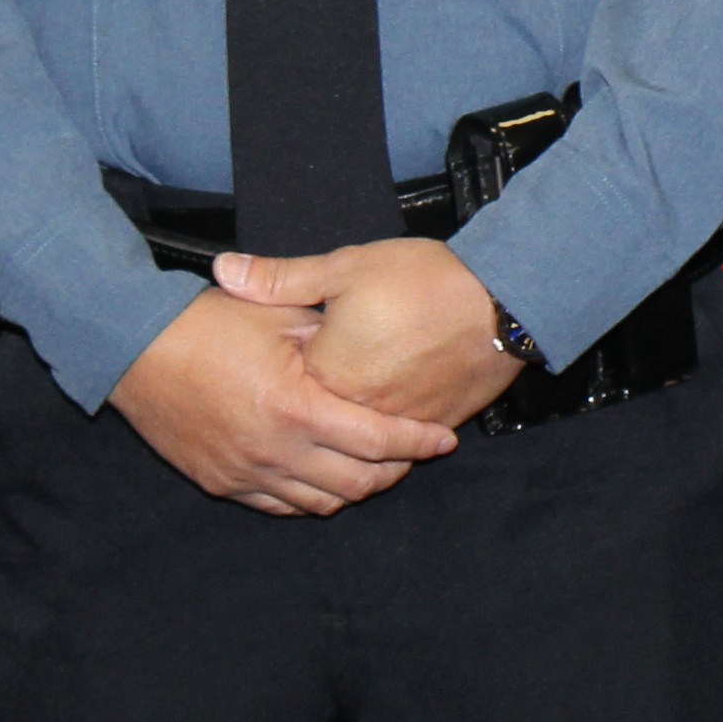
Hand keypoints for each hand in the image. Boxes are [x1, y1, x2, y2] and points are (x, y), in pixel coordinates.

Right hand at [107, 288, 458, 514]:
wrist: (133, 349)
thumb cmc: (206, 323)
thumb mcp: (276, 316)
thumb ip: (328, 336)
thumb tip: (371, 348)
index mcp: (297, 408)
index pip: (378, 440)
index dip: (418, 442)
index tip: (443, 438)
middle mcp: (275, 451)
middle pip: (357, 484)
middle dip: (394, 471)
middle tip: (411, 453)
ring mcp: (246, 474)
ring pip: (321, 503)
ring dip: (354, 488)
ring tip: (371, 465)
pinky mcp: (222, 483)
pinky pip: (280, 506)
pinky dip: (311, 497)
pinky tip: (322, 475)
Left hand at [216, 241, 524, 431]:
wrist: (500, 300)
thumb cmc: (422, 279)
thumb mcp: (345, 267)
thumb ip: (281, 279)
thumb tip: (222, 271)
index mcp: (326, 376)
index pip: (283, 392)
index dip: (276, 374)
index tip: (273, 358)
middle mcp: (358, 413)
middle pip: (316, 430)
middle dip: (303, 417)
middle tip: (295, 396)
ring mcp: (397, 427)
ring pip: (357, 451)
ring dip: (342, 443)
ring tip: (335, 420)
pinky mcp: (432, 428)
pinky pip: (397, 454)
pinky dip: (384, 447)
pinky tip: (379, 426)